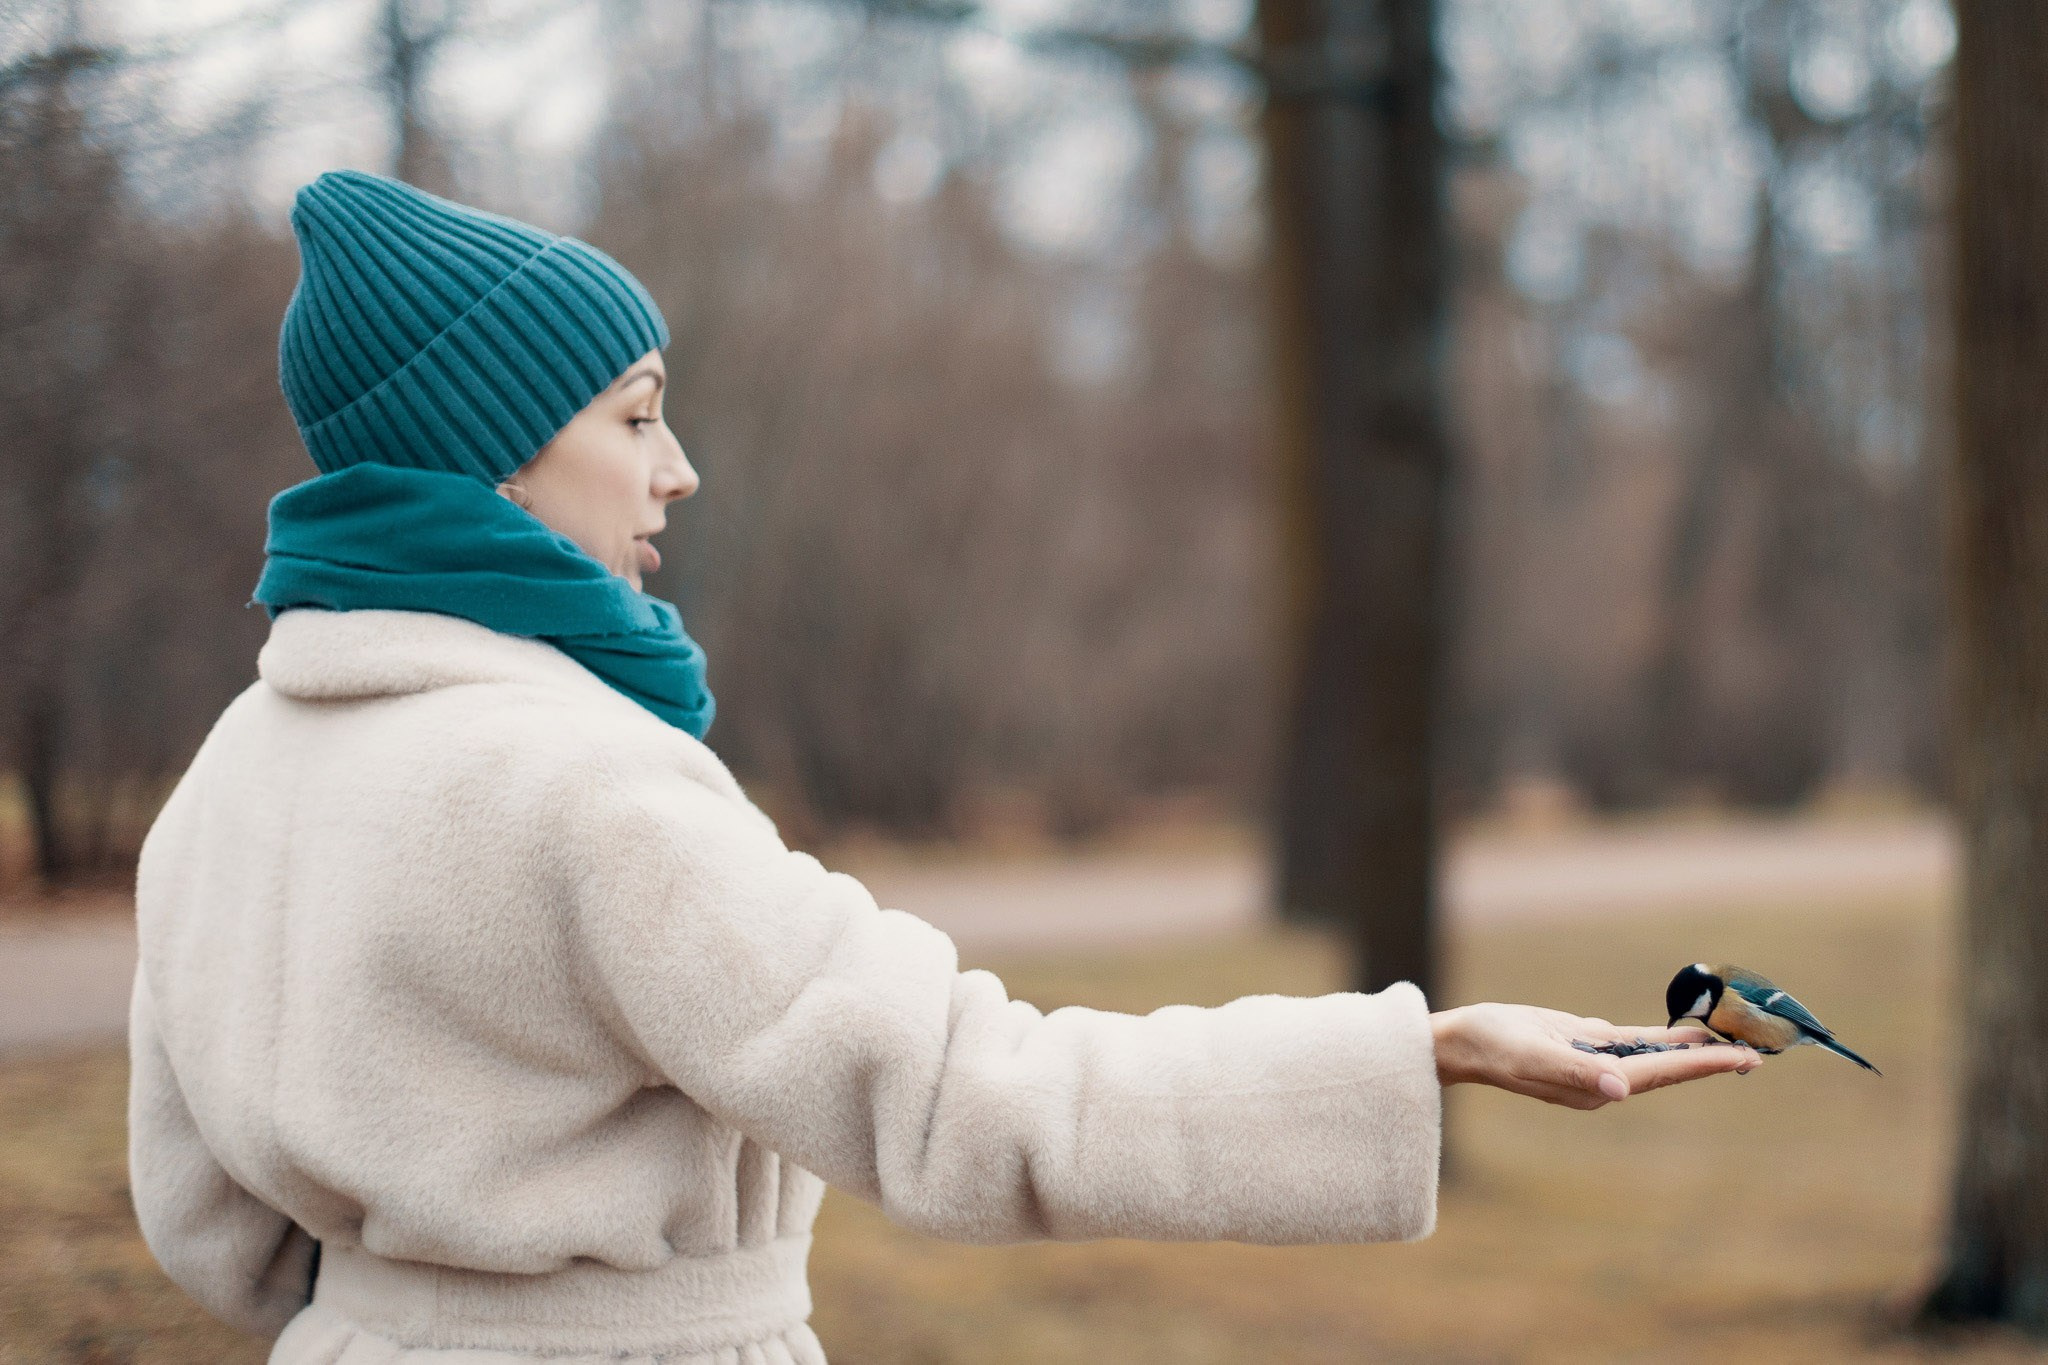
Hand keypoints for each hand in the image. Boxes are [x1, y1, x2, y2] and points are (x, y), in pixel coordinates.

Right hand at [1430, 1002, 1759, 1109]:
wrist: (1462, 1041)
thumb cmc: (1492, 1047)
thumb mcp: (1530, 1054)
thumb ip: (1574, 1070)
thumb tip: (1620, 1087)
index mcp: (1596, 1085)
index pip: (1661, 1074)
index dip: (1704, 1066)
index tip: (1743, 1058)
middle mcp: (1603, 1079)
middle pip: (1668, 1068)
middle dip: (1712, 1059)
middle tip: (1759, 1050)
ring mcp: (1595, 1062)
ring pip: (1655, 1054)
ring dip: (1693, 1048)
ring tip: (1733, 1039)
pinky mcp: (1584, 1045)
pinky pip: (1633, 1040)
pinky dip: (1662, 1036)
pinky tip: (1685, 1033)